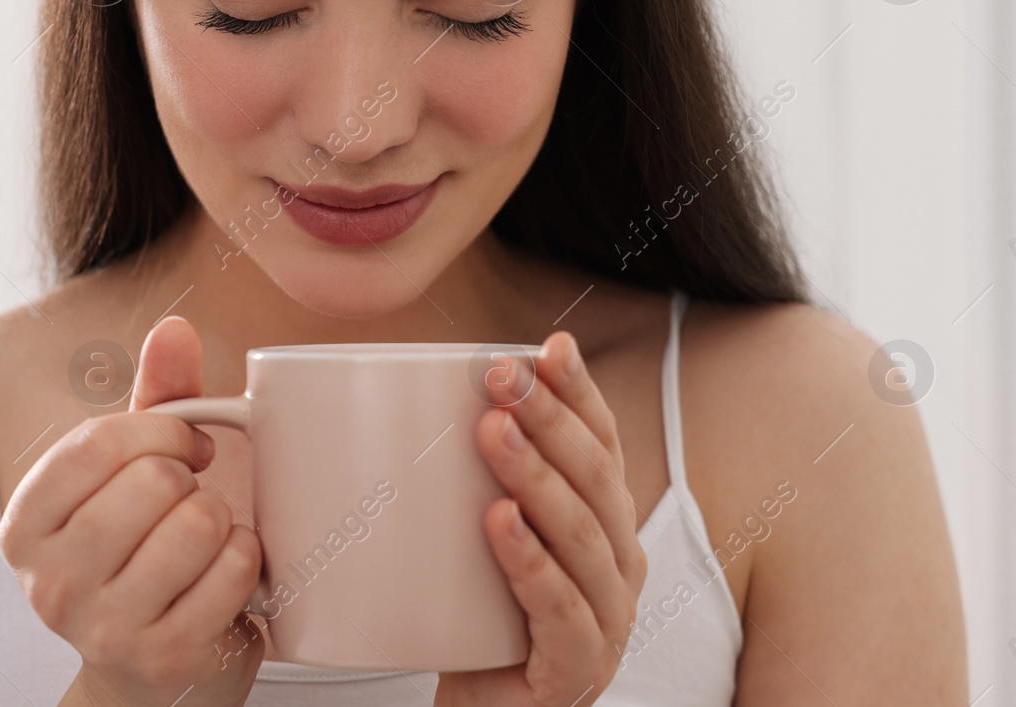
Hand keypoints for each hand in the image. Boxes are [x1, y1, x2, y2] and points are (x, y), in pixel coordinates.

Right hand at [0, 317, 264, 706]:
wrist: (154, 679)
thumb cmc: (142, 556)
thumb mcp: (134, 475)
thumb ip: (155, 398)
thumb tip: (173, 328)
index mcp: (26, 525)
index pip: (97, 442)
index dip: (160, 430)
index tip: (186, 445)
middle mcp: (50, 582)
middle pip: (153, 481)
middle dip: (192, 482)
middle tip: (191, 505)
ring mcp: (104, 627)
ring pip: (198, 521)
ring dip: (222, 523)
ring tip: (204, 546)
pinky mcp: (164, 658)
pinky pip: (235, 568)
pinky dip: (247, 561)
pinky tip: (225, 579)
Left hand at [436, 332, 645, 706]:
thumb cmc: (480, 620)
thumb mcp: (481, 536)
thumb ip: (467, 474)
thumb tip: (397, 393)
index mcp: (604, 523)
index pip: (602, 444)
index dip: (581, 394)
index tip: (549, 346)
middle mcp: (618, 564)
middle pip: (595, 479)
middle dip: (551, 418)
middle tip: (502, 376)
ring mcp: (606, 620)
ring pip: (582, 538)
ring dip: (538, 478)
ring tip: (494, 432)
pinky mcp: (575, 670)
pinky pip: (561, 613)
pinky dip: (532, 565)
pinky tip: (501, 525)